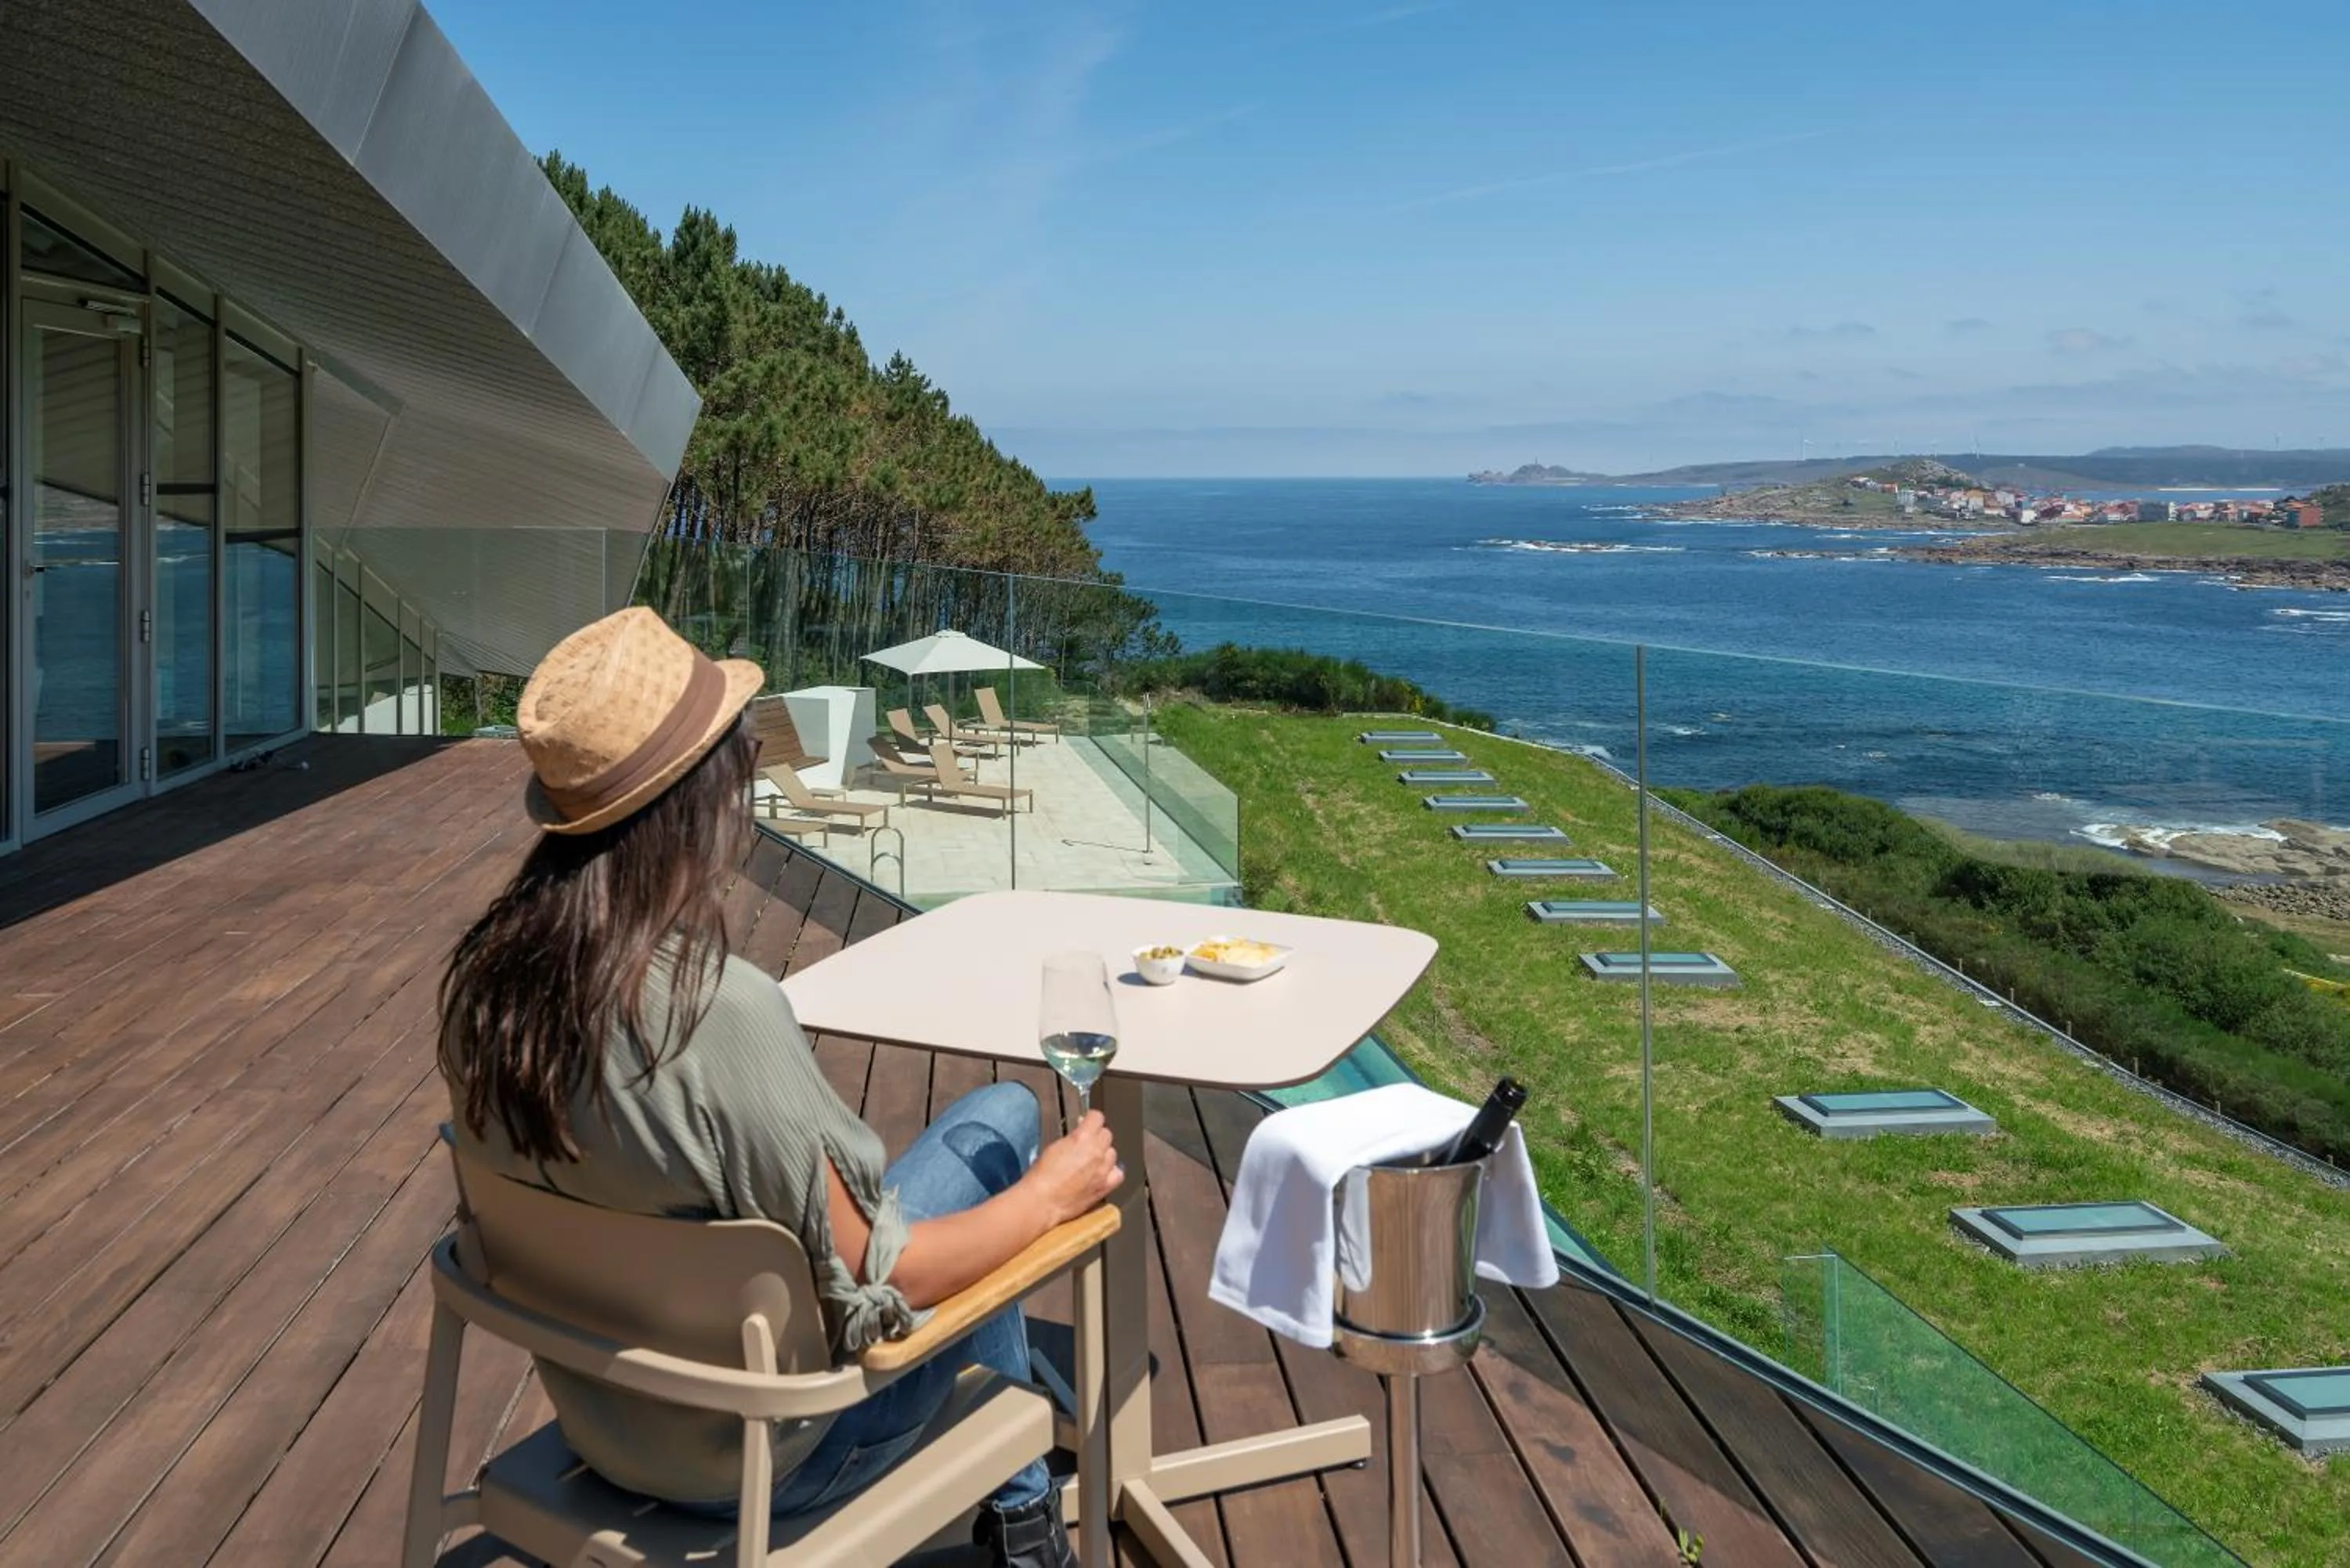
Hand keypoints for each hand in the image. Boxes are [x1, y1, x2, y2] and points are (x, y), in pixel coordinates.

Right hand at [1023, 1109, 1122, 1225]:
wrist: (1042, 1201)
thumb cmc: (1042, 1175)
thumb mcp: (1055, 1146)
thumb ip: (1072, 1138)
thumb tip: (1080, 1134)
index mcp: (1082, 1137)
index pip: (1097, 1117)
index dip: (1091, 1120)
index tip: (1087, 1123)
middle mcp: (1096, 1151)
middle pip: (1107, 1135)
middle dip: (1097, 1137)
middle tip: (1087, 1144)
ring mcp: (1103, 1169)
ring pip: (1112, 1153)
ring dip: (1104, 1154)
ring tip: (1091, 1161)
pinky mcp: (1105, 1186)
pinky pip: (1118, 1174)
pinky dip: (1112, 1172)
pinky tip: (1102, 1173)